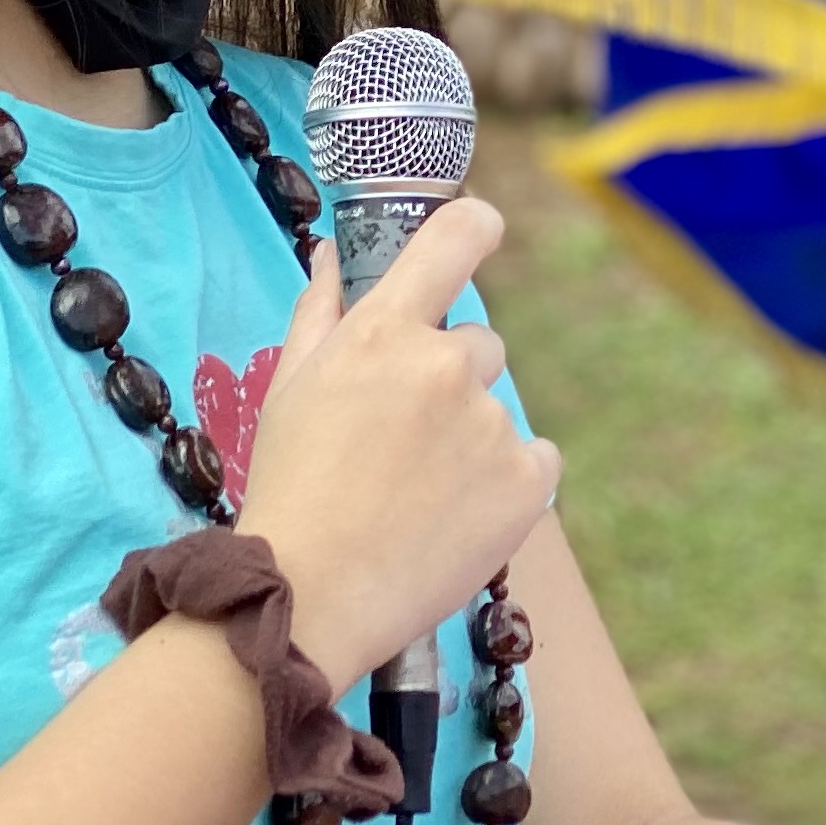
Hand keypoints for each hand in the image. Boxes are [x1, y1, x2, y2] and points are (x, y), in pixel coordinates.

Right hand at [235, 199, 559, 681]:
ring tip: (417, 495)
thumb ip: (319, 312)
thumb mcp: (289, 388)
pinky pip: (536, 460)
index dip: (475, 226)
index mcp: (386, 330)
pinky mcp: (528, 482)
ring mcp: (492, 424)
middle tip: (400, 444)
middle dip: (447, 381)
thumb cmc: (289, 489)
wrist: (309, 598)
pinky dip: (509, 483)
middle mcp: (447, 364)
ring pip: (497, 410)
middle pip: (478, 344)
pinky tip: (457, 516)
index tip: (479, 234)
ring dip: (472, 439)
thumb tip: (331, 255)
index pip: (458, 234)